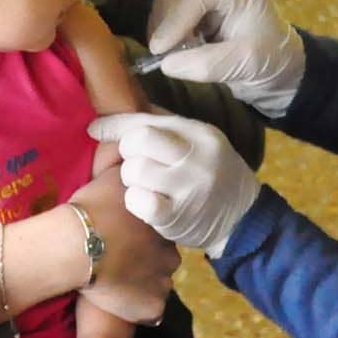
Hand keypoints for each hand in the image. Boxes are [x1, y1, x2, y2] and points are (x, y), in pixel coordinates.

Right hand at [68, 167, 179, 323]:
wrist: (75, 244)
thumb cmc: (89, 208)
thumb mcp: (108, 174)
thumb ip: (120, 158)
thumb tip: (124, 139)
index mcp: (162, 223)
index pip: (158, 231)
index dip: (139, 234)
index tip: (121, 236)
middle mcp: (170, 252)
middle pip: (162, 257)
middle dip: (146, 258)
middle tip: (118, 257)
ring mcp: (163, 281)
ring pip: (157, 283)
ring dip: (142, 282)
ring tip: (115, 279)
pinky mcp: (153, 306)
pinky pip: (149, 310)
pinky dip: (138, 307)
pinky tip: (118, 299)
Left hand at [88, 112, 260, 255]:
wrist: (242, 217)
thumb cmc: (211, 173)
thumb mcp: (198, 142)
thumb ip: (163, 128)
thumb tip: (108, 121)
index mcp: (199, 134)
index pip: (148, 120)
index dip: (116, 124)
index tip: (95, 128)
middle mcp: (195, 157)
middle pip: (138, 141)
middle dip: (128, 152)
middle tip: (137, 163)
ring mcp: (187, 188)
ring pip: (134, 171)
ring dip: (132, 179)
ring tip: (148, 185)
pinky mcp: (176, 217)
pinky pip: (136, 200)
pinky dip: (135, 201)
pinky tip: (148, 203)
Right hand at [146, 0, 304, 117]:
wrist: (278, 65)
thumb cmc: (269, 59)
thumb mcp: (243, 63)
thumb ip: (206, 64)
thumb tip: (166, 64)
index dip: (173, 20)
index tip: (158, 49)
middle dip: (166, 26)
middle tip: (162, 56)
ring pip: (169, 4)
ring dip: (165, 31)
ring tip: (174, 55)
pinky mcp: (197, 6)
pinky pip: (170, 15)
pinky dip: (169, 34)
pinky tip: (178, 51)